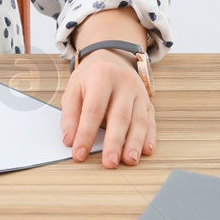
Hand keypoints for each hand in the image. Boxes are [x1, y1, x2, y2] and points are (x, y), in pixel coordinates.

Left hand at [61, 50, 154, 168]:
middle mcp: (124, 83)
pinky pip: (150, 121)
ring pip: (139, 120)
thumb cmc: (91, 77)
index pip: (93, 110)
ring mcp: (139, 92)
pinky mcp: (148, 102)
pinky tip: (146, 150)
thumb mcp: (74, 89)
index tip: (79, 153)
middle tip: (109, 163)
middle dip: (115, 142)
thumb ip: (70, 115)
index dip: (86, 134)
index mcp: (102, 76)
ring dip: (134, 143)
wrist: (111, 57)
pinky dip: (149, 137)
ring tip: (129, 160)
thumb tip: (69, 140)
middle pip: (120, 116)